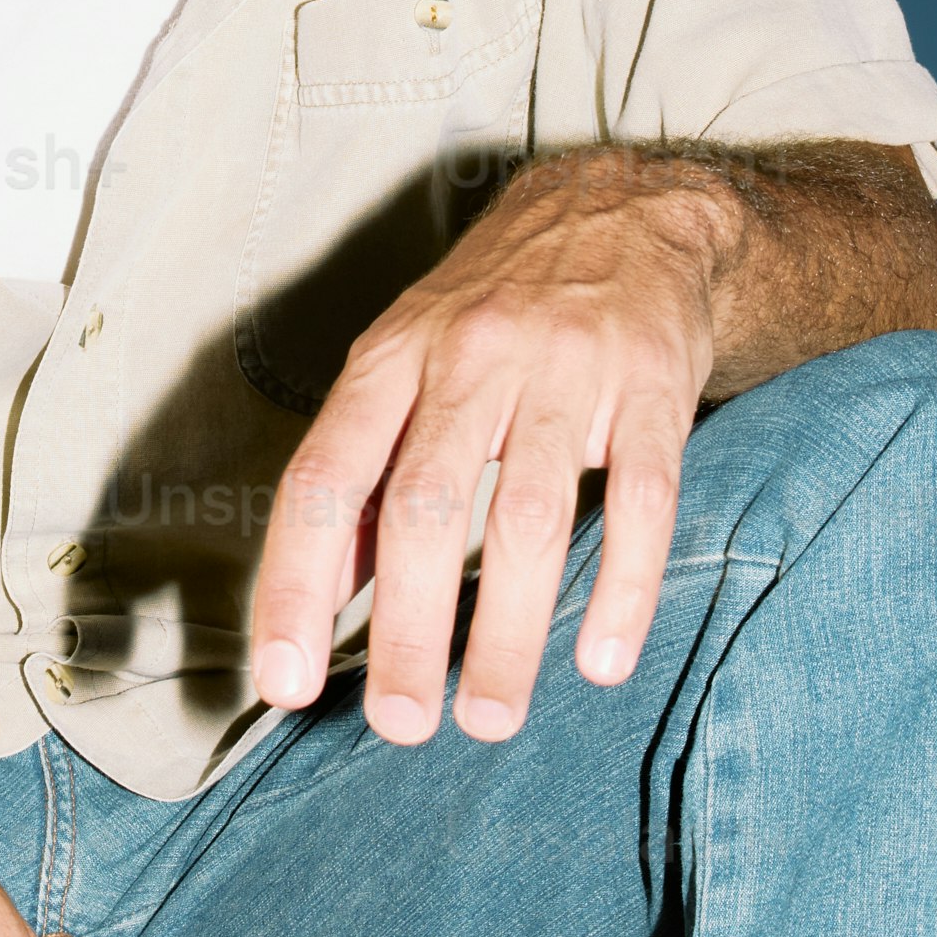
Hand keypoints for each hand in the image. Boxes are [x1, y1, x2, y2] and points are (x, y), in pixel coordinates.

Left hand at [243, 151, 739, 747]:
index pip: (325, 480)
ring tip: (489, 717)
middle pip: (422, 507)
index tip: (283, 682)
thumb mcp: (404, 360)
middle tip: (400, 725)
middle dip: (406, 629)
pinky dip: (619, 587)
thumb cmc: (495, 307)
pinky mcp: (653, 387)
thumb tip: (312, 595)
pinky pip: (640, 500)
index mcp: (392, 357)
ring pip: (527, 514)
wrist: (629, 211)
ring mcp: (566, 369)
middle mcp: (471, 357)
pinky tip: (601, 660)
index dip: (296, 584)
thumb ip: (361, 472)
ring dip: (506, 631)